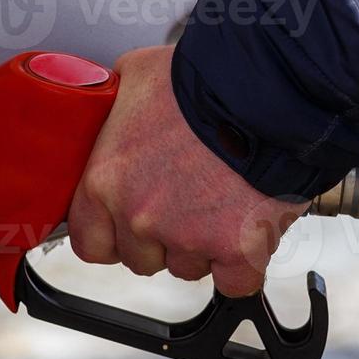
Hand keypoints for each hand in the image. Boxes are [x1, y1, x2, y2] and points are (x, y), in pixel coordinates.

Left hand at [66, 44, 304, 295]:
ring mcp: (188, 237)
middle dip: (163, 236)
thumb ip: (114, 113)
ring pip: (189, 267)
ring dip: (204, 244)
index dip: (114, 232)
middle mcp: (141, 216)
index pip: (91, 242)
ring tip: (224, 198)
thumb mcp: (134, 77)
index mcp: (106, 181)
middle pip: (143, 258)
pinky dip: (244, 262)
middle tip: (188, 197)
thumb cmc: (205, 79)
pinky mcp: (237, 249)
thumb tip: (107, 113)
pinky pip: (235, 281)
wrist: (267, 88)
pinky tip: (248, 228)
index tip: (130, 221)